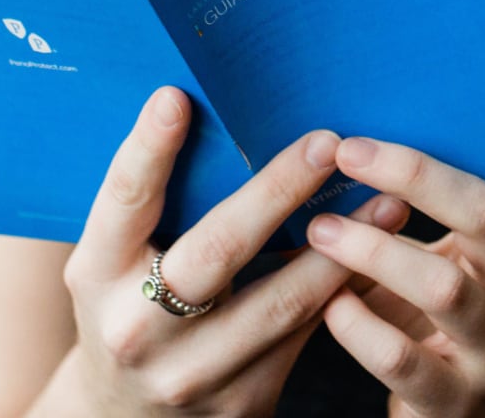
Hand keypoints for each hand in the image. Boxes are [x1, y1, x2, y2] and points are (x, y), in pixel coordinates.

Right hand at [52, 88, 407, 416]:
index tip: (177, 98)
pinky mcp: (242, 402)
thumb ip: (150, 202)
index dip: (149, 149)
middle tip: (326, 144)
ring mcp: (192, 372)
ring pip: (280, 302)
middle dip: (277, 191)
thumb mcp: (112, 259)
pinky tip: (377, 257)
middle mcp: (139, 327)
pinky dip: (342, 290)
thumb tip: (195, 109)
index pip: (123, 199)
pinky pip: (303, 336)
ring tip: (387, 202)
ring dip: (341, 248)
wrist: (123, 417)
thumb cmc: (124, 306)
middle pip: (216, 250)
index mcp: (97, 274)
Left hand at [306, 138, 484, 417]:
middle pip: (483, 213)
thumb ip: (411, 206)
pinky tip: (328, 303)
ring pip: (443, 286)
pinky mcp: (457, 402)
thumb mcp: (444, 254)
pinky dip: (357, 325)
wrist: (481, 415)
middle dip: (412, 174)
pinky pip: (402, 359)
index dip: (430, 145)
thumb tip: (340, 137)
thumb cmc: (441, 310)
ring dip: (373, 249)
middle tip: (346, 152)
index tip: (373, 120)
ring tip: (321, 230)